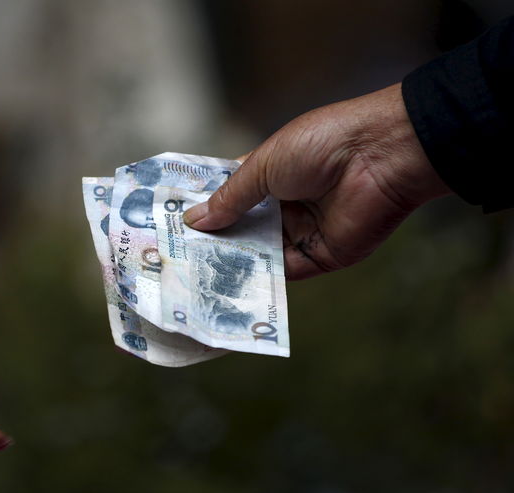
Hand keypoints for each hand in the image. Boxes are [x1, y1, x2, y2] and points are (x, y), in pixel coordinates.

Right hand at [183, 83, 451, 279]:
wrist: (380, 157)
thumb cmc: (321, 145)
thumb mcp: (264, 166)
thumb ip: (230, 198)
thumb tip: (194, 221)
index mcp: (269, 174)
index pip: (229, 195)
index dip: (203, 208)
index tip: (172, 223)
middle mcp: (283, 204)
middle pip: (241, 228)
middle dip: (212, 241)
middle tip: (174, 257)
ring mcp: (300, 231)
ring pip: (257, 254)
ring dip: (230, 263)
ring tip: (191, 276)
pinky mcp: (319, 256)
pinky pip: (282, 273)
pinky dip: (258, 280)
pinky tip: (228, 286)